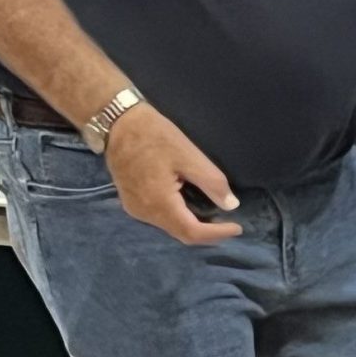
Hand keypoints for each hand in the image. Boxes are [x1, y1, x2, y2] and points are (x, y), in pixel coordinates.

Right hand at [103, 104, 243, 242]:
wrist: (118, 123)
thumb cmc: (155, 136)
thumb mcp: (188, 155)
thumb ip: (211, 182)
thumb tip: (231, 205)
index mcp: (159, 204)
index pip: (192, 232)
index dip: (217, 234)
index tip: (238, 227)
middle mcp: (145, 214)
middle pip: (180, 233)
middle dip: (206, 232)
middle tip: (229, 223)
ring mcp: (135, 209)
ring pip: (170, 227)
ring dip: (192, 224)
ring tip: (214, 215)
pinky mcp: (131, 202)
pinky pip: (159, 217)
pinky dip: (178, 216)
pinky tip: (190, 204)